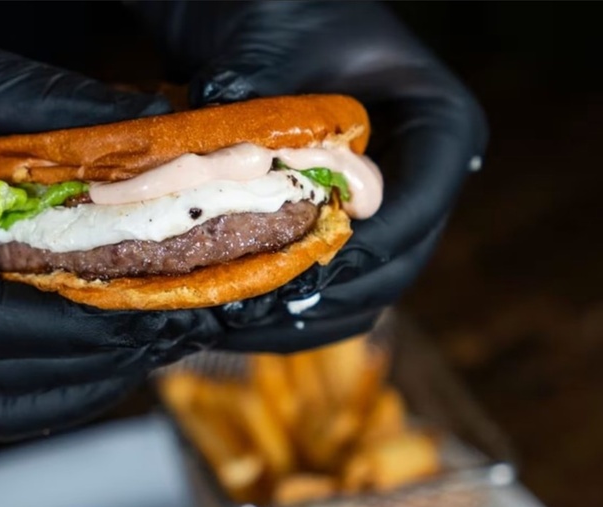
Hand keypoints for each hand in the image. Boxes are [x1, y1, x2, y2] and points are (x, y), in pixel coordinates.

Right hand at [0, 2, 220, 439]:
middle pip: (0, 383)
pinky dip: (54, 367)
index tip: (162, 309)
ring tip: (151, 337)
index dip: (85, 327)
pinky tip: (102, 332)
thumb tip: (162, 133)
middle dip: (99, 362)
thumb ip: (53, 110)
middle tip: (176, 325)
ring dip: (83, 378)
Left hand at [135, 0, 487, 350]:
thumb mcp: (270, 42)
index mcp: (440, 125)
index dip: (362, 251)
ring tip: (235, 325)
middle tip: (253, 312)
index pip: (418, 202)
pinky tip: (239, 318)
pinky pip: (338, 294)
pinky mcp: (352, 237)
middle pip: (397, 265)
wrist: (273, 26)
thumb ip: (252, 88)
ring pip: (367, 294)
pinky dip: (293, 315)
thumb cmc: (285, 19)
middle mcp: (425, 179)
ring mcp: (391, 215)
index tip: (299, 276)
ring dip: (303, 319)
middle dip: (325, 296)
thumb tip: (217, 146)